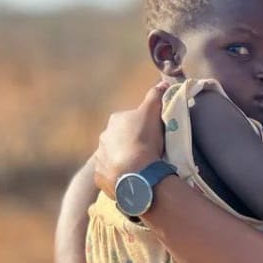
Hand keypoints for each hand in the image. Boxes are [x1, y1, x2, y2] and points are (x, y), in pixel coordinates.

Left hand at [95, 83, 167, 197]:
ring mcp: (100, 159)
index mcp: (115, 121)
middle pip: (119, 139)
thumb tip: (162, 83)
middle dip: (130, 143)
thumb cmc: (144, 139)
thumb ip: (155, 96)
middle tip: (147, 152)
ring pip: (113, 157)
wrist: (135, 173)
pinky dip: (119, 176)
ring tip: (140, 168)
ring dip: (124, 160)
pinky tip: (131, 179)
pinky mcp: (100, 177)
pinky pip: (110, 175)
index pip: (128, 120)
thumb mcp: (152, 112)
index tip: (152, 135)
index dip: (141, 127)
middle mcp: (103, 138)